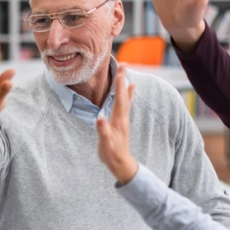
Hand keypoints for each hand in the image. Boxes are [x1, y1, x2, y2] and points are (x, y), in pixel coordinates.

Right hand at [95, 65, 137, 183]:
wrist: (121, 163)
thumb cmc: (111, 154)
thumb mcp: (105, 144)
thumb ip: (103, 131)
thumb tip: (100, 119)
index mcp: (117, 119)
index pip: (119, 98)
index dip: (119, 84)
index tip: (120, 70)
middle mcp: (122, 117)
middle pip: (123, 95)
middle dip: (123, 80)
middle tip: (124, 65)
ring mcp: (123, 120)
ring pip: (126, 99)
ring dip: (126, 87)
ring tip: (129, 76)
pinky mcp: (122, 123)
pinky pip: (125, 105)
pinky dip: (127, 97)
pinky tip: (128, 93)